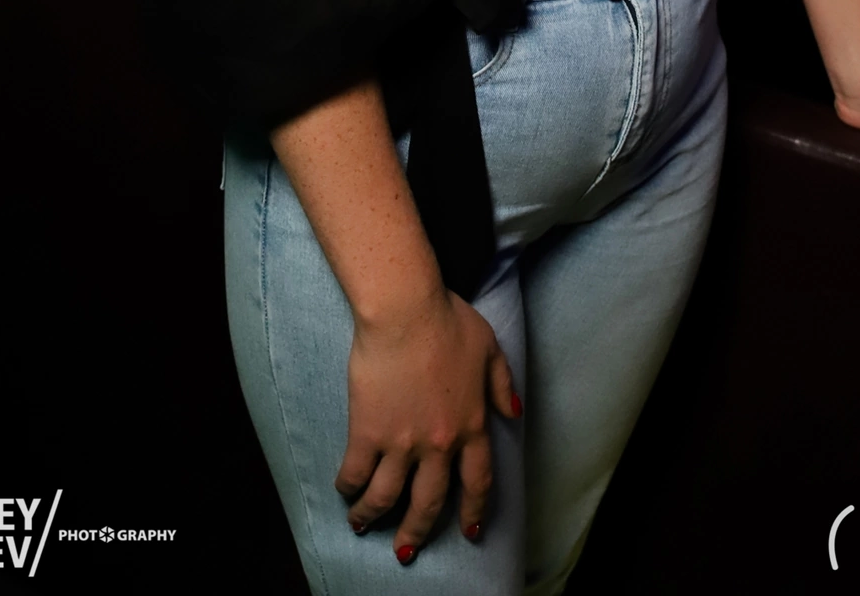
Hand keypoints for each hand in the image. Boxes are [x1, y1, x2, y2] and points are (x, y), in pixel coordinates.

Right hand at [336, 287, 518, 557]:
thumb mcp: (488, 348)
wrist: (406, 309)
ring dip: (373, 517)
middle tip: (405, 549)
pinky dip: (349, 487)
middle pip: (428, 503)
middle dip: (416, 532)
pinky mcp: (368, 431)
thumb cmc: (447, 319)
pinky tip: (345, 490)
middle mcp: (439, 443)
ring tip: (362, 525)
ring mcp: (402, 442)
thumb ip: (502, 384)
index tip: (469, 530)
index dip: (473, 510)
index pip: (477, 481)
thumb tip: (514, 413)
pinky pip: (356, 473)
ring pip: (387, 497)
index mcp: (471, 425)